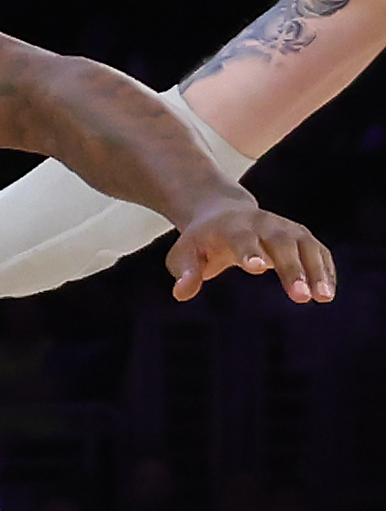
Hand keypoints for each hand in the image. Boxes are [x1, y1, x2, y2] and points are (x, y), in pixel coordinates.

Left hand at [166, 201, 336, 303]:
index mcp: (233, 226)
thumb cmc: (201, 241)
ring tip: (324, 297)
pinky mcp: (301, 236)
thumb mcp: (183, 254)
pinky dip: (325, 268)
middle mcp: (264, 223)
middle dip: (291, 268)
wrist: (222, 213)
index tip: (256, 268)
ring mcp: (285, 227)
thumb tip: (182, 292)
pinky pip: (318, 250)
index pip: (242, 238)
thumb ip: (184, 272)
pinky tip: (329, 290)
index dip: (249, 251)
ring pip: (306, 246)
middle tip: (300, 296)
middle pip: (281, 243)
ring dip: (317, 270)